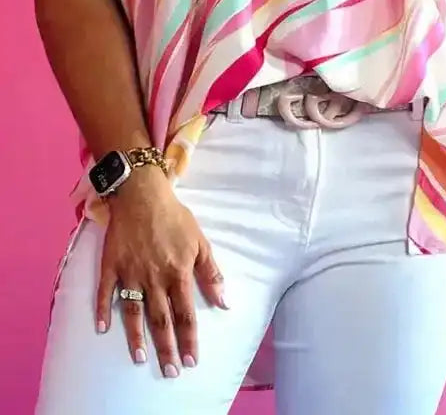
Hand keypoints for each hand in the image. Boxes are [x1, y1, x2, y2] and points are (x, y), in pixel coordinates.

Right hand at [95, 165, 226, 376]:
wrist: (142, 193)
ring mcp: (131, 272)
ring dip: (136, 338)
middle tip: (170, 372)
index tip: (192, 360)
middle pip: (161, 320)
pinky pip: (105, 291)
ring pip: (134, 312)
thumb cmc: (175, 217)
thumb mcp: (200, 241)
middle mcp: (154, 277)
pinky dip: (103, 310)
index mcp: (178, 272)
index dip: (189, 339)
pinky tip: (101, 329)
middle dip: (166, 348)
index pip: (186, 314)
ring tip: (140, 359)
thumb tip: (224, 302)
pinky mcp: (111, 264)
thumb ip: (211, 273)